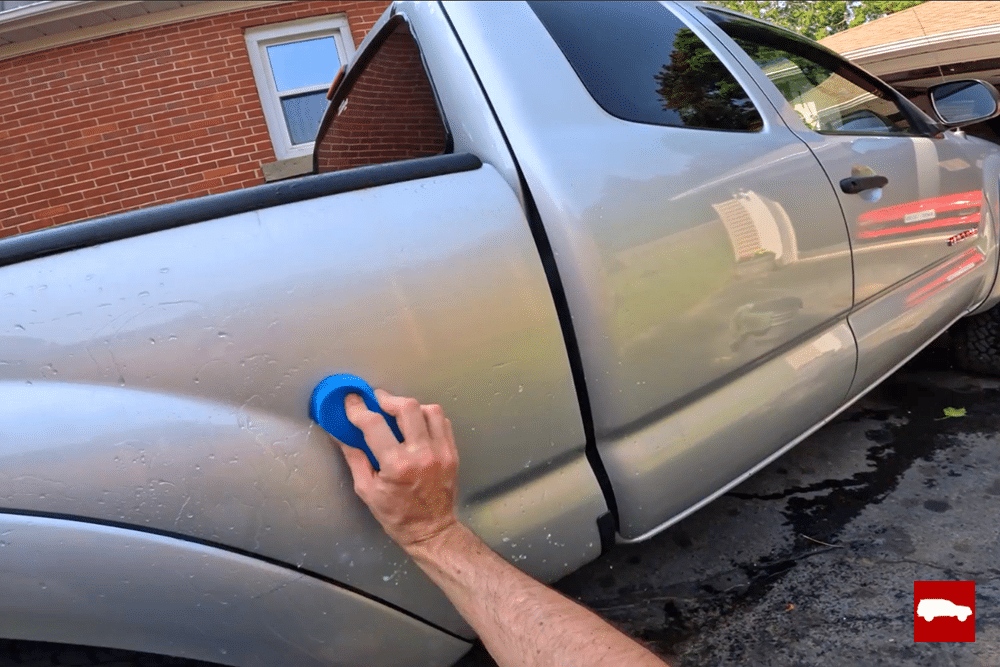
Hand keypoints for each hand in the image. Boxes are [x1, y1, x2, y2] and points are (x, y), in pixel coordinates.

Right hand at [340, 389, 460, 549]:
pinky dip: (428, 417)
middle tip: (376, 402)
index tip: (351, 400)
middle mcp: (422, 454)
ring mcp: (441, 451)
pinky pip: (442, 422)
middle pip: (407, 407)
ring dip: (411, 407)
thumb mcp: (366, 490)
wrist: (432, 530)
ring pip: (429, 410)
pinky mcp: (452, 452)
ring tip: (398, 414)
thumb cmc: (396, 515)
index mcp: (397, 465)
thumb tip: (339, 432)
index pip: (374, 425)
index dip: (359, 409)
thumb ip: (354, 458)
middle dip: (387, 400)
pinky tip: (416, 425)